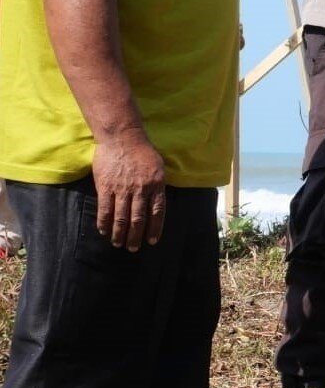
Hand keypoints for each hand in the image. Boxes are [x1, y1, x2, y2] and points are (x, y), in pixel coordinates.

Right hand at [91, 131, 166, 250]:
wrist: (122, 138)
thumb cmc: (142, 151)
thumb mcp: (158, 167)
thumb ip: (158, 185)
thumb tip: (157, 202)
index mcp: (156, 185)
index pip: (157, 212)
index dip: (154, 228)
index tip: (152, 241)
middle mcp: (140, 190)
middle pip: (138, 219)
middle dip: (136, 236)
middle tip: (133, 248)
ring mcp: (122, 189)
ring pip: (121, 217)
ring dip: (119, 233)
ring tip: (118, 244)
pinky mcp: (106, 187)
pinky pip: (105, 209)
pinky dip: (104, 222)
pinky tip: (104, 230)